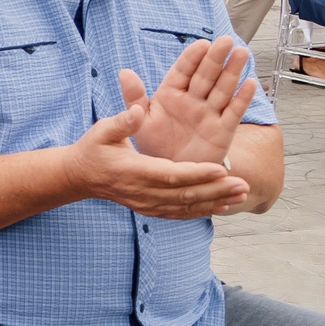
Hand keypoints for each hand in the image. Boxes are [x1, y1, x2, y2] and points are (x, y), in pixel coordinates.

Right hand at [65, 102, 250, 219]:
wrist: (80, 177)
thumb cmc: (93, 149)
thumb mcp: (102, 130)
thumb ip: (122, 121)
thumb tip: (140, 111)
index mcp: (133, 170)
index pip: (169, 175)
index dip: (196, 174)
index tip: (220, 169)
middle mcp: (142, 192)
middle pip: (184, 195)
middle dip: (216, 191)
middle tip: (243, 185)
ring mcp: (147, 204)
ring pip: (186, 207)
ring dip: (216, 202)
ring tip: (242, 194)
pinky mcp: (150, 209)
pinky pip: (180, 214)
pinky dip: (202, 211)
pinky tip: (223, 206)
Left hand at [119, 38, 256, 165]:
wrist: (170, 175)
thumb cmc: (154, 144)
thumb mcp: (140, 121)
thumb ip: (134, 96)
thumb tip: (124, 72)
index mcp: (172, 94)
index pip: (183, 71)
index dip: (192, 58)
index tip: (202, 44)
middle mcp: (193, 100)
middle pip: (206, 76)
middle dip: (216, 58)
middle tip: (226, 41)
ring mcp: (209, 114)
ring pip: (222, 89)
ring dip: (232, 72)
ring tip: (241, 53)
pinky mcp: (222, 130)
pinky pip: (233, 112)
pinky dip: (242, 99)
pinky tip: (250, 83)